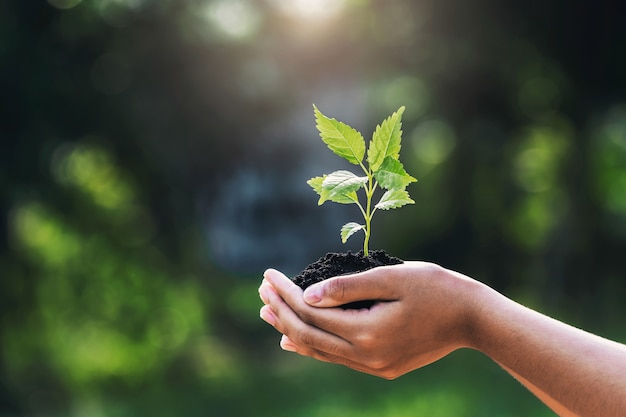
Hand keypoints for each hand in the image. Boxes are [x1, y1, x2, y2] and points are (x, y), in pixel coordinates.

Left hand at [258, 262, 481, 378]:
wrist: (472, 318)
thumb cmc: (436, 288)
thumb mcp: (392, 277)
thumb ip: (348, 287)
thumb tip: (308, 295)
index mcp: (368, 333)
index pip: (310, 313)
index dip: (285, 293)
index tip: (268, 274)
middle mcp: (367, 356)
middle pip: (308, 335)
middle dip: (281, 311)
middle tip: (261, 290)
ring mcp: (374, 366)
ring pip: (319, 350)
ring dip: (291, 330)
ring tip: (267, 312)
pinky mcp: (381, 367)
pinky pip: (336, 358)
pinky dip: (312, 346)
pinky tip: (294, 339)